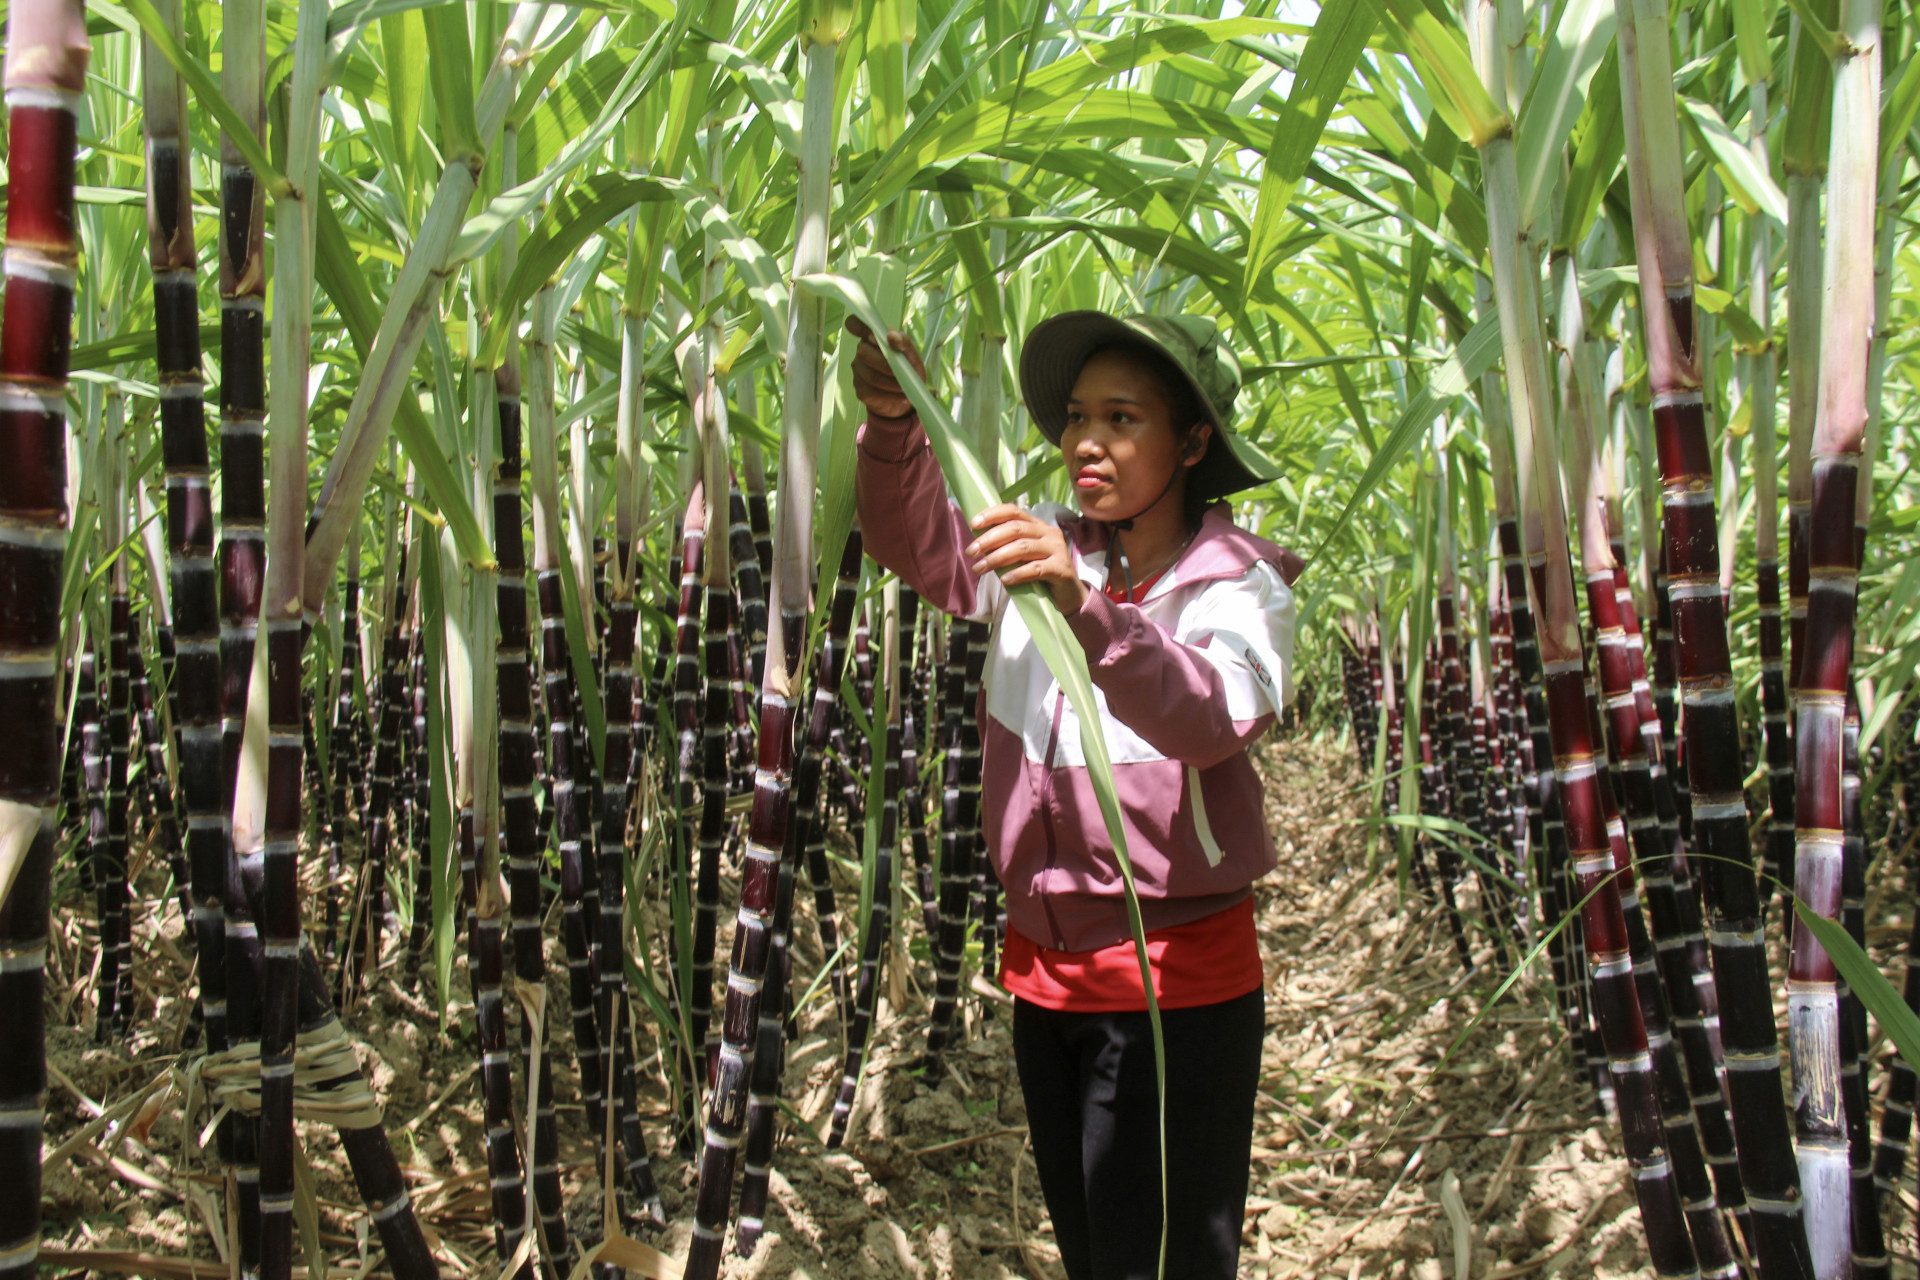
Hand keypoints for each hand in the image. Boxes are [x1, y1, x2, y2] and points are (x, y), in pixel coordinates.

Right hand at [846, 316, 926, 420]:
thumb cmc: (909, 370)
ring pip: (870, 375)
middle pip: (864, 353)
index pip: (856, 324)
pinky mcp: (860, 390)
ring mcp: (858, 371)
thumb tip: (891, 336)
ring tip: (906, 387)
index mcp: (873, 337)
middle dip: (887, 364)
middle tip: (904, 372)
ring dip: (892, 383)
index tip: (872, 336)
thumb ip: (904, 343)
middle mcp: (862, 350)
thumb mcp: (913, 356)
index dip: (858, 326)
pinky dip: (891, 396)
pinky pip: (872, 392)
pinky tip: (901, 397)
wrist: (908, 396)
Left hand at [965, 504, 1088, 616]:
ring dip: (997, 558)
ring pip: (1022, 548)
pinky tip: (1004, 580)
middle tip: (971, 552)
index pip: (1013, 511)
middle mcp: (1049, 533)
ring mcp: (1057, 549)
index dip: (992, 514)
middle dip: (989, 539)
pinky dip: (1017, 573)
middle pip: (1015, 529)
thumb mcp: (1024, 555)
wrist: (1069, 594)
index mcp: (1038, 525)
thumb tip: (978, 543)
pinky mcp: (1061, 568)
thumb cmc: (1041, 574)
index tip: (973, 524)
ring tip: (979, 568)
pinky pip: (1035, 569)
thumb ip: (1008, 546)